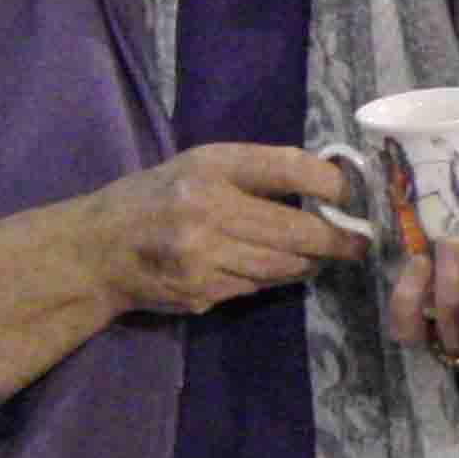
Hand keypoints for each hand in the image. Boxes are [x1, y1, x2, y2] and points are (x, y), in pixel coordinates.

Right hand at [80, 143, 366, 315]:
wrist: (98, 247)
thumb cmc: (158, 196)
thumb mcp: (200, 166)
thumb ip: (256, 171)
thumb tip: (329, 183)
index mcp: (210, 166)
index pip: (288, 167)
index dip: (332, 182)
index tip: (355, 195)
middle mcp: (207, 208)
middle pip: (297, 230)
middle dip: (337, 240)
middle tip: (360, 243)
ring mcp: (203, 255)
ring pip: (284, 266)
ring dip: (310, 264)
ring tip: (321, 257)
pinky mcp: (202, 291)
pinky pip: (257, 286)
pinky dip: (271, 279)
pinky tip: (268, 268)